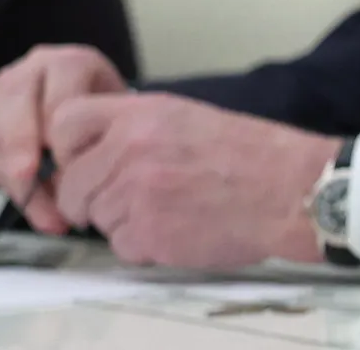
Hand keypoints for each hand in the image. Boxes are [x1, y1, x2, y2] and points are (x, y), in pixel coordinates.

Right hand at [0, 44, 128, 232]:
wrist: (90, 95)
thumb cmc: (107, 106)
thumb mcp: (117, 111)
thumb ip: (105, 136)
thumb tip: (89, 185)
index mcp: (69, 63)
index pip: (58, 101)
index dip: (63, 136)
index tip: (72, 167)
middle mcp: (30, 72)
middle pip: (15, 113)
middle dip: (20, 152)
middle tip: (28, 180)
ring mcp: (2, 95)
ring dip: (14, 178)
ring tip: (40, 208)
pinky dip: (4, 182)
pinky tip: (28, 199)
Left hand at [43, 92, 338, 268]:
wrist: (294, 191)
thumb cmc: (255, 157)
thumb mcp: (191, 118)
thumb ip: (137, 128)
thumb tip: (94, 149)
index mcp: (144, 114)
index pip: (65, 123)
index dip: (68, 148)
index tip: (85, 160)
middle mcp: (132, 149)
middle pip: (71, 183)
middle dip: (93, 197)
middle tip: (133, 198)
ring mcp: (137, 193)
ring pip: (95, 217)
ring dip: (122, 221)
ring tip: (169, 209)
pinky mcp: (148, 233)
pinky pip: (120, 246)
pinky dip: (144, 244)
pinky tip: (179, 228)